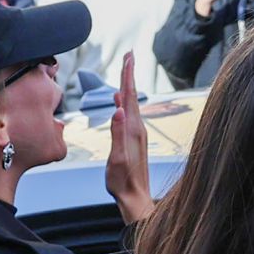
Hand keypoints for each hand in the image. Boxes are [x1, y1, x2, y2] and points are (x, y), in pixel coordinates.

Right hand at [104, 51, 152, 223]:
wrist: (135, 198)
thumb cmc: (123, 181)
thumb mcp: (117, 158)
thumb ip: (117, 133)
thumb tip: (118, 109)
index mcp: (132, 129)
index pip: (130, 96)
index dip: (128, 75)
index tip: (129, 57)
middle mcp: (137, 128)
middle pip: (133, 95)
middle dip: (129, 74)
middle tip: (129, 55)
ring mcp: (137, 134)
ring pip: (132, 104)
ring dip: (128, 86)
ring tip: (125, 71)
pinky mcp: (134, 140)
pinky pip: (129, 114)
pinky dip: (125, 102)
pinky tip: (121, 101)